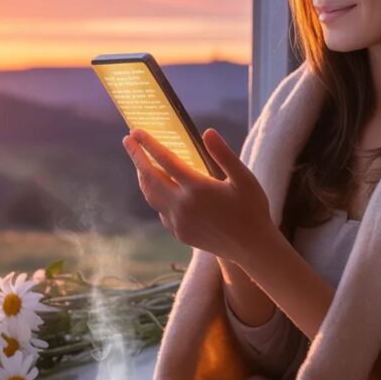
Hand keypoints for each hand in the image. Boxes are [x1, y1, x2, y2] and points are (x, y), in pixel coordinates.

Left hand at [122, 127, 276, 265]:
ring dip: (142, 176)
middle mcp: (182, 205)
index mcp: (197, 187)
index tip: (135, 131)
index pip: (164, 159)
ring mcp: (178, 221)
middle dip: (136, 156)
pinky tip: (159, 190)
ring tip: (139, 163)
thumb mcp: (244, 178)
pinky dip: (155, 196)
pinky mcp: (179, 233)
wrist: (252, 248)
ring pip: (151, 195)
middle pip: (150, 176)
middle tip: (127, 140)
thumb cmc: (253, 209)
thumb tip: (207, 132)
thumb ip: (224, 155)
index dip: (148, 143)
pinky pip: (160, 210)